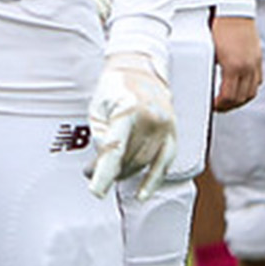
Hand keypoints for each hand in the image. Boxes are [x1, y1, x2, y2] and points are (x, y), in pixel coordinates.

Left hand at [87, 51, 176, 198]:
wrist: (140, 71)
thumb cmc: (113, 90)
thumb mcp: (97, 108)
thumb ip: (101, 136)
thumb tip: (104, 164)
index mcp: (129, 109)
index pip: (115, 149)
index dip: (104, 173)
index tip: (96, 191)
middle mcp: (153, 119)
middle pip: (130, 158)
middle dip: (110, 171)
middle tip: (90, 172)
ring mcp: (167, 127)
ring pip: (144, 163)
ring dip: (124, 173)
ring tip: (107, 174)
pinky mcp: (174, 133)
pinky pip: (164, 163)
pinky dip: (152, 180)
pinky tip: (142, 194)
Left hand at [211, 14, 262, 111]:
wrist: (232, 10)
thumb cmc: (216, 26)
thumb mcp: (207, 49)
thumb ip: (206, 66)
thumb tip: (198, 78)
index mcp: (233, 66)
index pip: (229, 96)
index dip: (220, 105)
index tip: (212, 107)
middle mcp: (247, 66)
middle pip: (242, 97)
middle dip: (230, 106)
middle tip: (218, 107)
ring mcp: (254, 62)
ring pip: (252, 90)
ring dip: (241, 99)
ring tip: (229, 101)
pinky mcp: (257, 58)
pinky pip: (257, 80)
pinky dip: (249, 88)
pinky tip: (240, 88)